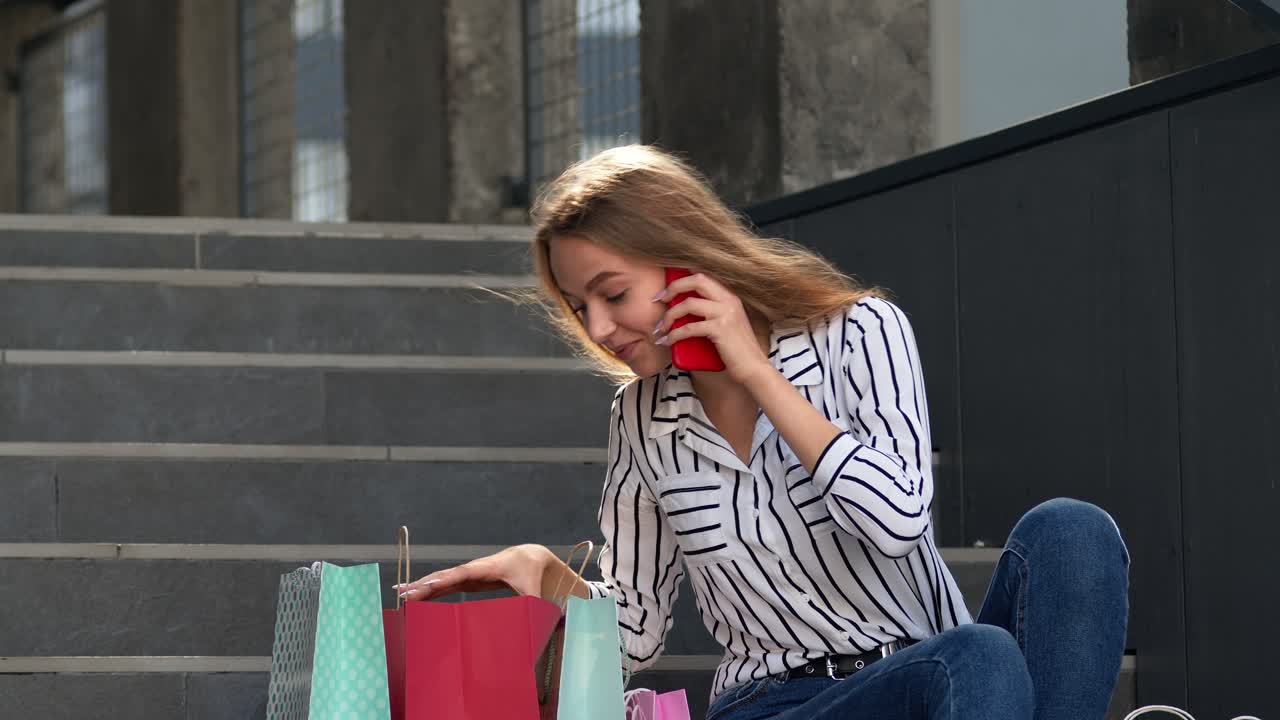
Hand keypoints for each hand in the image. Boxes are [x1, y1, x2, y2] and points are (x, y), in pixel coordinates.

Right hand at [394, 544, 553, 601]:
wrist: (529, 556)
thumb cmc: (529, 572)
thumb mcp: (532, 590)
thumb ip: (530, 605)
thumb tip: (529, 624)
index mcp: (486, 568)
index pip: (461, 574)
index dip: (443, 580)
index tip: (425, 587)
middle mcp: (473, 569)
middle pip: (444, 576)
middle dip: (424, 584)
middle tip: (402, 593)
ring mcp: (468, 573)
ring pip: (441, 579)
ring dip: (422, 586)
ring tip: (401, 594)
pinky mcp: (467, 579)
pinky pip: (445, 584)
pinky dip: (431, 588)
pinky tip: (416, 595)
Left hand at [655, 272, 772, 383]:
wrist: (754, 368)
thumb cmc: (736, 351)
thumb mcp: (726, 324)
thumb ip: (711, 313)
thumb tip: (681, 311)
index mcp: (730, 296)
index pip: (704, 276)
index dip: (682, 279)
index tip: (666, 291)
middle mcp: (729, 300)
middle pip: (697, 280)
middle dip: (674, 287)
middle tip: (659, 300)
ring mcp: (725, 313)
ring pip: (688, 304)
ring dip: (669, 315)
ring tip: (661, 328)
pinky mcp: (720, 329)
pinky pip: (689, 327)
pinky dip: (674, 334)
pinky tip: (668, 341)